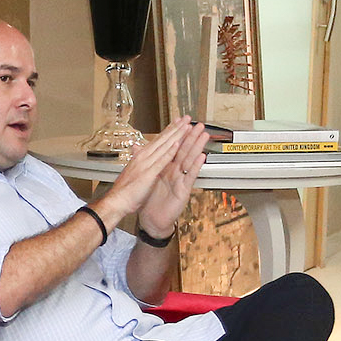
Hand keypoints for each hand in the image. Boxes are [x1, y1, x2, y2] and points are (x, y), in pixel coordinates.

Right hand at [90, 121, 196, 226]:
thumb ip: (138, 162)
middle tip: (186, 118)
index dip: (169, 130)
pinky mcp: (148, 173)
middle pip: (162, 139)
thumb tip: (138, 154)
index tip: (177, 123)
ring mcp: (146, 164)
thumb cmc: (124, 191)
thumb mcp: (133, 172)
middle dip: (176, 128)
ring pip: (164, 146)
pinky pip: (161, 161)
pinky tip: (177, 144)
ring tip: (186, 126)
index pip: (158, 140)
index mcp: (141, 156)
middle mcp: (143, 157)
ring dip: (176, 135)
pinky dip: (169, 152)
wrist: (116, 201)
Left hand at [134, 120, 211, 237]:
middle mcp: (175, 172)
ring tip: (204, 135)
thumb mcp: (146, 177)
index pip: (173, 147)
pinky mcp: (183, 190)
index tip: (182, 121)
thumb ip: (144, 161)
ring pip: (190, 160)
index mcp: (166, 167)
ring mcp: (180, 180)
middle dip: (191, 137)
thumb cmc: (151, 200)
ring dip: (197, 147)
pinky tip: (202, 157)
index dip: (178, 134)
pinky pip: (190, 176)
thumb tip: (136, 146)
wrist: (152, 219)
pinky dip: (195, 166)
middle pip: (184, 151)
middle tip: (199, 124)